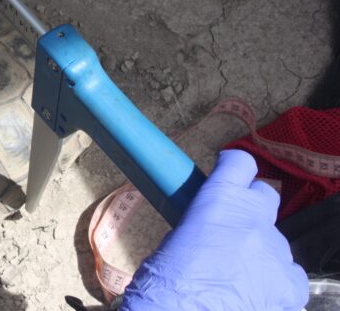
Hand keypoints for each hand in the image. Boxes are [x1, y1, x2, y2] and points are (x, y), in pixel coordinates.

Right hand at [121, 150, 307, 310]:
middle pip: (265, 197)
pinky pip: (290, 273)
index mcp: (220, 201)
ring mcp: (276, 253)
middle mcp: (254, 219)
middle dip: (251, 207)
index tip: (227, 172)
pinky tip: (254, 293)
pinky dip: (275, 280)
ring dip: (259, 251)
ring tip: (235, 276)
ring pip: (275, 241)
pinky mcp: (290, 285)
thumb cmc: (165, 284)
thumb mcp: (175, 240)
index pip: (240, 163)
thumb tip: (210, 230)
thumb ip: (201, 225)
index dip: (233, 167)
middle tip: (231, 227)